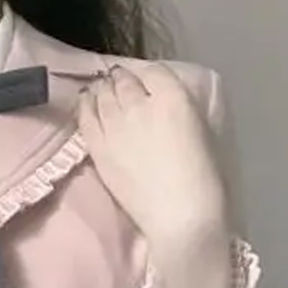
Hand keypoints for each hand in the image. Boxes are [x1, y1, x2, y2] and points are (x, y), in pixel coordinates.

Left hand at [78, 62, 228, 243]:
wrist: (179, 216)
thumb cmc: (202, 179)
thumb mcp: (201, 130)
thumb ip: (180, 110)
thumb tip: (164, 105)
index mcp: (173, 98)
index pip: (155, 72)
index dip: (149, 76)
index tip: (147, 82)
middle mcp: (140, 105)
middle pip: (124, 81)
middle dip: (122, 80)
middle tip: (118, 82)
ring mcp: (115, 127)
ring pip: (103, 96)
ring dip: (102, 90)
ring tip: (100, 89)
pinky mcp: (99, 149)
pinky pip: (86, 118)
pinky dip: (85, 106)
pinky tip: (85, 101)